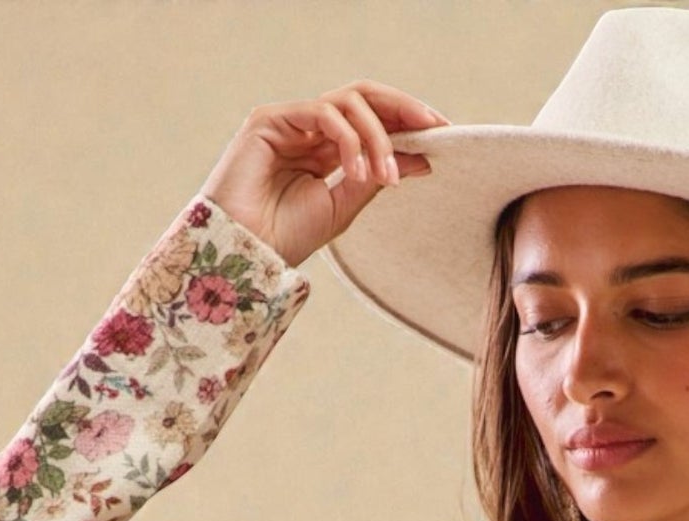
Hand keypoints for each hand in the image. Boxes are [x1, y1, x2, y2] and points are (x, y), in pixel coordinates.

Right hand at [200, 81, 449, 266]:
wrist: (245, 254)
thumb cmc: (286, 237)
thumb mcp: (345, 206)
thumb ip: (378, 178)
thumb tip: (422, 157)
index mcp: (325, 150)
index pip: (372, 120)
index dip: (407, 122)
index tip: (443, 136)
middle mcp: (308, 130)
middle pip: (364, 98)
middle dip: (403, 109)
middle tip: (435, 128)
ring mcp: (289, 121)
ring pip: (348, 103)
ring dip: (377, 136)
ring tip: (385, 176)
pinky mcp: (270, 119)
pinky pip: (323, 113)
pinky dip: (349, 139)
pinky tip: (357, 171)